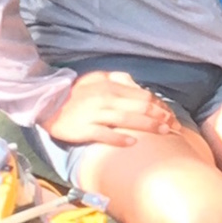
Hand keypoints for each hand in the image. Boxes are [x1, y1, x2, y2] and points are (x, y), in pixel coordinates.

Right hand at [46, 69, 180, 149]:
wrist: (46, 104)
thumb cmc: (75, 94)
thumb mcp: (96, 80)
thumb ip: (117, 79)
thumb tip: (137, 84)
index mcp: (110, 87)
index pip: (143, 95)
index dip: (161, 106)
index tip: (172, 116)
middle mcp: (105, 99)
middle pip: (140, 106)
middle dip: (161, 117)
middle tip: (175, 127)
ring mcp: (95, 114)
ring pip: (127, 119)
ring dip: (149, 126)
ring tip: (164, 132)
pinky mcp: (84, 129)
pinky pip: (105, 134)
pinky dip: (120, 138)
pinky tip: (133, 143)